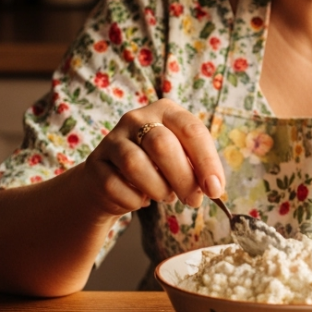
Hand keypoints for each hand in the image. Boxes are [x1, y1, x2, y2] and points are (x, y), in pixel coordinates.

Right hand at [79, 99, 224, 215]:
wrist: (111, 180)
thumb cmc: (155, 167)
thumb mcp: (180, 159)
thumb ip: (196, 167)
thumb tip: (212, 187)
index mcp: (166, 111)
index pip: (191, 130)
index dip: (207, 161)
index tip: (215, 189)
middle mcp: (137, 118)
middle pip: (163, 145)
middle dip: (183, 178)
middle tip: (193, 201)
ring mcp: (113, 139)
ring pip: (136, 165)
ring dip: (158, 189)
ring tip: (165, 195)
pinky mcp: (95, 163)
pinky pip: (116, 186)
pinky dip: (134, 200)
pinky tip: (140, 199)